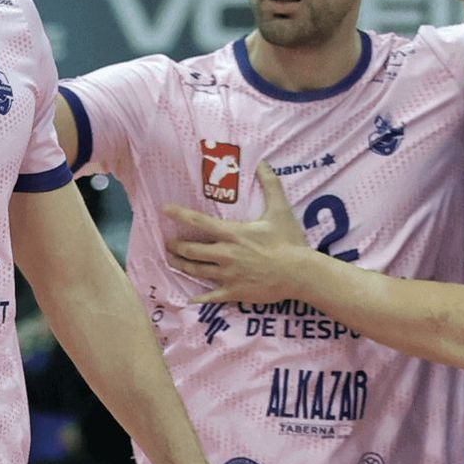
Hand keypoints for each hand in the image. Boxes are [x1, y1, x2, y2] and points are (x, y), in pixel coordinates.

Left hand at [164, 164, 310, 303]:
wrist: (299, 273)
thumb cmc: (289, 241)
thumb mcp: (279, 210)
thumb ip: (270, 185)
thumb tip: (263, 163)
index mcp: (232, 233)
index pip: (199, 221)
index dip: (179, 214)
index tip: (164, 209)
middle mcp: (225, 254)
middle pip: (190, 250)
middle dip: (175, 246)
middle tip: (167, 243)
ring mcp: (228, 275)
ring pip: (196, 271)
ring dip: (180, 266)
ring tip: (171, 261)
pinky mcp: (234, 292)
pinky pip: (211, 297)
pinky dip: (199, 299)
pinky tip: (189, 300)